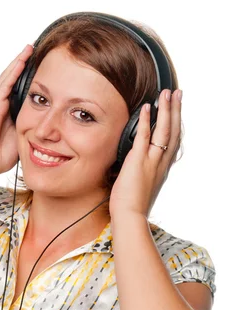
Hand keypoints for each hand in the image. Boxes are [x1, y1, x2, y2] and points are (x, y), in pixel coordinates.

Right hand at [0, 44, 33, 178]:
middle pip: (15, 79)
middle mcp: (4, 105)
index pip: (22, 91)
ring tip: (29, 48)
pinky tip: (22, 60)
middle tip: (36, 51)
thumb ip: (33, 131)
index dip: (31, 79)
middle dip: (25, 65)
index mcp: (11, 113)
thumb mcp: (23, 141)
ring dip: (19, 62)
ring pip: (9, 77)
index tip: (44, 69)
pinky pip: (6, 84)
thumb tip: (51, 130)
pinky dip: (14, 72)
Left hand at [108, 88, 182, 219]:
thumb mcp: (142, 188)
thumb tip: (136, 170)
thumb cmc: (131, 207)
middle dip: (176, 110)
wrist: (130, 216)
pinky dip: (147, 120)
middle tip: (178, 93)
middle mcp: (161, 163)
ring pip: (164, 130)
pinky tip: (147, 107)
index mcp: (162, 169)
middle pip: (174, 131)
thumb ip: (143, 175)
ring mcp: (151, 161)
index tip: (177, 112)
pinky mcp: (138, 161)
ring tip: (167, 93)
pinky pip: (144, 136)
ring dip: (166, 110)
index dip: (176, 125)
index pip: (173, 143)